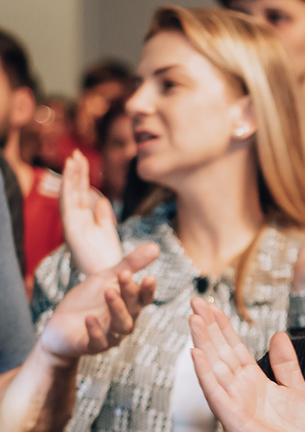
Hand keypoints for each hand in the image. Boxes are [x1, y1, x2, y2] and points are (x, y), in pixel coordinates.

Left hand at [36, 244, 158, 364]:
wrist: (60, 327)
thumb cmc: (87, 302)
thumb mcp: (105, 278)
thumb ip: (129, 265)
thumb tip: (155, 247)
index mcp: (129, 306)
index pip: (144, 298)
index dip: (148, 290)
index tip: (150, 276)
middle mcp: (124, 321)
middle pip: (133, 309)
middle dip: (129, 292)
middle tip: (124, 275)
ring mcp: (110, 335)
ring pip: (121, 326)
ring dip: (117, 309)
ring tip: (108, 291)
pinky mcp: (92, 346)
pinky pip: (98, 342)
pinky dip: (95, 331)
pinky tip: (89, 318)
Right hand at [60, 150, 124, 275]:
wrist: (109, 278)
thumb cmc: (107, 259)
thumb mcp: (107, 233)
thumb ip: (103, 216)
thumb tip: (102, 200)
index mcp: (84, 220)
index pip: (81, 194)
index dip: (81, 177)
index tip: (82, 159)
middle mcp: (76, 221)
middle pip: (75, 191)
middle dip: (75, 172)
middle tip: (76, 153)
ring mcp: (72, 225)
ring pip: (69, 196)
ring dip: (70, 178)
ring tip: (72, 159)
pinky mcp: (72, 230)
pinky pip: (68, 206)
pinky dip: (68, 190)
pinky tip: (70, 177)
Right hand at [188, 297, 304, 431]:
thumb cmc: (296, 431)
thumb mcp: (295, 388)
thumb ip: (285, 363)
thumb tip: (279, 334)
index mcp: (253, 380)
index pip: (233, 347)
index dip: (222, 326)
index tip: (211, 305)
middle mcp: (239, 388)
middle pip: (219, 351)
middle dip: (207, 327)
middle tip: (195, 302)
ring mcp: (232, 401)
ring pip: (213, 366)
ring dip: (202, 343)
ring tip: (193, 319)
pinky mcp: (231, 416)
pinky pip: (215, 392)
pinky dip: (205, 373)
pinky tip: (196, 354)